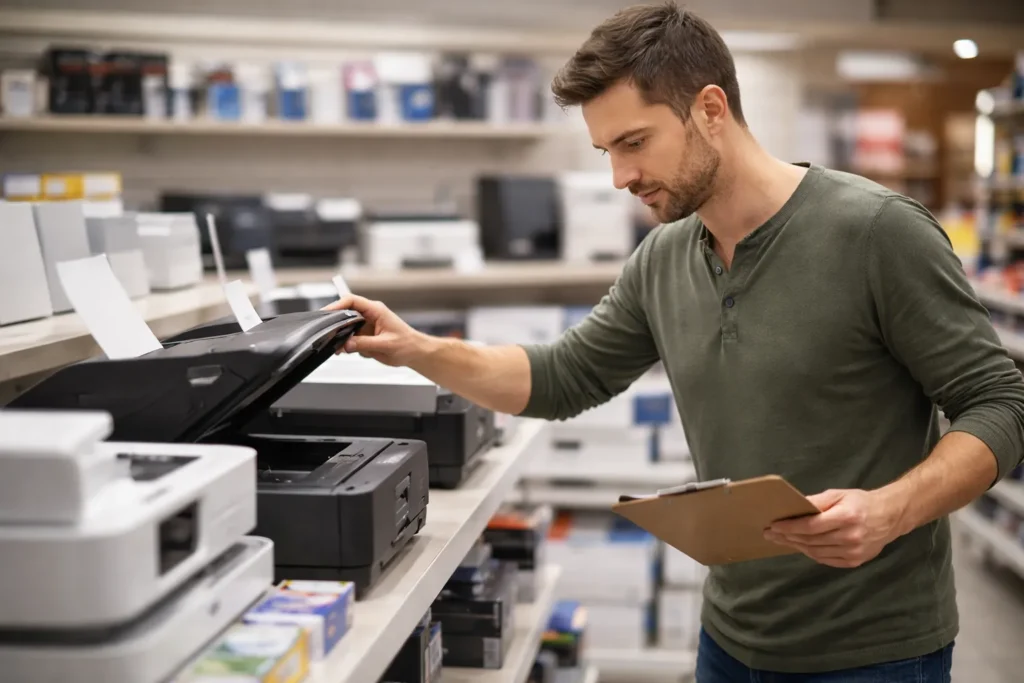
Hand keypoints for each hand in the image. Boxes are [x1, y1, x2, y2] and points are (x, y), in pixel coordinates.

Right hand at [321, 295, 430, 366]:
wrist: (415, 353)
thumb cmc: (407, 344)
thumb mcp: (385, 345)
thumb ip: (364, 344)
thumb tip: (346, 344)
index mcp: (376, 310)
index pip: (351, 301)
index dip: (337, 305)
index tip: (326, 313)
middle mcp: (370, 315)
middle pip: (345, 313)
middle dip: (337, 325)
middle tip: (329, 336)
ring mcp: (366, 326)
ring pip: (346, 328)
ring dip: (343, 338)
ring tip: (343, 349)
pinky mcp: (365, 336)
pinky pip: (351, 339)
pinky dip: (349, 347)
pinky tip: (358, 352)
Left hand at [763, 489, 905, 568]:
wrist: (890, 517)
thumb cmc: (861, 502)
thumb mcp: (839, 494)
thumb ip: (817, 502)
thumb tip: (794, 508)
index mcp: (847, 517)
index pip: (811, 526)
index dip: (790, 527)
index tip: (774, 526)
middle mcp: (851, 537)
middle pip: (811, 540)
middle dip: (788, 537)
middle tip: (770, 534)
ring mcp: (854, 552)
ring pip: (816, 552)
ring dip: (796, 546)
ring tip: (781, 540)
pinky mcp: (855, 561)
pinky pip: (826, 560)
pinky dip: (811, 553)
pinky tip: (800, 546)